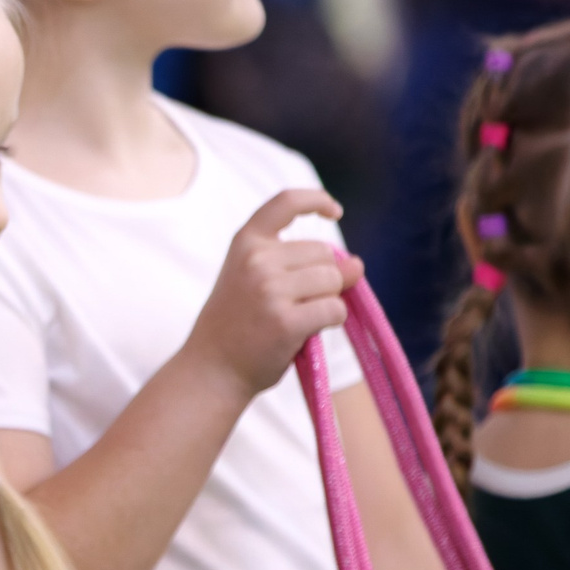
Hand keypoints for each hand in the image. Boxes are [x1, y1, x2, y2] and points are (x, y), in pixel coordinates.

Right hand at [182, 190, 358, 397]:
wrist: (212, 369)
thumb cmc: (237, 324)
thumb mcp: (255, 280)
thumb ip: (300, 265)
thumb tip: (357, 264)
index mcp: (246, 243)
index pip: (287, 202)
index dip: (316, 200)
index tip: (334, 211)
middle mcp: (257, 260)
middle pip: (324, 254)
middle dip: (325, 277)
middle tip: (298, 303)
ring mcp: (270, 290)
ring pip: (333, 281)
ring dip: (328, 299)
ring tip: (300, 317)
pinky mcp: (286, 321)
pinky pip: (335, 309)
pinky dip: (332, 321)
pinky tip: (308, 332)